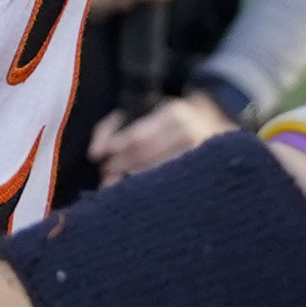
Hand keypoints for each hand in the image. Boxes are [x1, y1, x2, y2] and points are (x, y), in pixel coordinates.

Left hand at [90, 91, 234, 181]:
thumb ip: (109, 129)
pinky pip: (171, 186)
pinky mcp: (203, 174)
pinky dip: (151, 191)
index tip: (98, 160)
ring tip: (115, 186)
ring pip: (159, 175)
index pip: (139, 137)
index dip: (117, 151)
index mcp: (173, 114)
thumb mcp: (136, 113)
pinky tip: (137, 193)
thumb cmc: (161, 120)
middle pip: (147, 157)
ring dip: (132, 183)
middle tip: (105, 177)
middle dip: (120, 168)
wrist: (210, 122)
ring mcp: (199, 156)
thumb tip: (94, 154)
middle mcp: (189, 134)